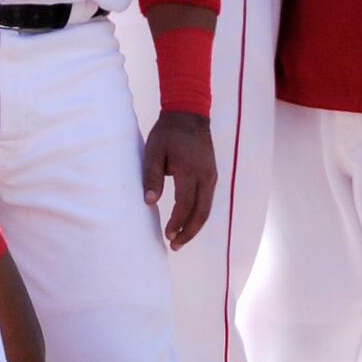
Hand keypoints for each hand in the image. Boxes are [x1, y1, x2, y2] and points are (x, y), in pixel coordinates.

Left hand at [142, 110, 215, 247]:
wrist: (189, 115)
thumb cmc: (167, 133)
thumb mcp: (154, 152)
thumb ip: (152, 177)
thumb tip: (149, 202)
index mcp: (189, 171)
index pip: (185, 204)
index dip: (177, 222)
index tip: (167, 235)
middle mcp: (205, 176)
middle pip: (201, 213)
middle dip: (189, 232)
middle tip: (175, 246)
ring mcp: (211, 176)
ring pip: (206, 209)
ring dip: (194, 226)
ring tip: (180, 239)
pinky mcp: (212, 175)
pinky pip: (207, 201)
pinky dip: (198, 215)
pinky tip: (187, 222)